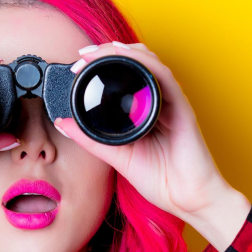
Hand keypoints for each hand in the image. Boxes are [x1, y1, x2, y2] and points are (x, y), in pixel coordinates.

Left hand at [54, 42, 251, 247]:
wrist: (188, 200)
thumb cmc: (162, 180)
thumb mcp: (117, 156)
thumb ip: (90, 139)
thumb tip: (63, 123)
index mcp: (143, 110)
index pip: (124, 75)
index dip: (101, 62)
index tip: (77, 64)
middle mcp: (157, 100)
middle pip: (135, 61)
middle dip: (107, 51)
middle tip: (82, 55)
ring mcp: (170, 101)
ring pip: (148, 61)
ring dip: (121, 51)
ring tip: (96, 54)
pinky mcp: (181, 106)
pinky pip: (163, 76)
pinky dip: (144, 62)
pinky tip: (126, 57)